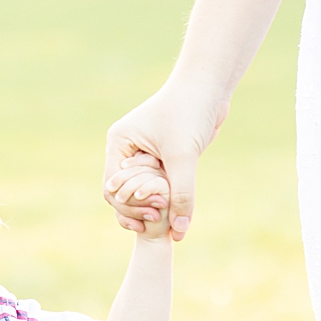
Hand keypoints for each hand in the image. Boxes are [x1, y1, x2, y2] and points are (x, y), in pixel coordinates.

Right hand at [103, 83, 229, 240]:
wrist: (208, 88)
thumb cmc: (188, 113)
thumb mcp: (183, 156)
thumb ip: (181, 194)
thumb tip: (179, 232)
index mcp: (119, 144)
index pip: (112, 186)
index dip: (128, 206)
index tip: (152, 216)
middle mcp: (127, 151)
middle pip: (122, 192)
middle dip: (138, 209)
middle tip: (159, 221)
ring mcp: (143, 155)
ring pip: (141, 191)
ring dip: (151, 206)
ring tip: (166, 221)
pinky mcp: (161, 157)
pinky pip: (157, 186)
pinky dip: (164, 199)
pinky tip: (176, 211)